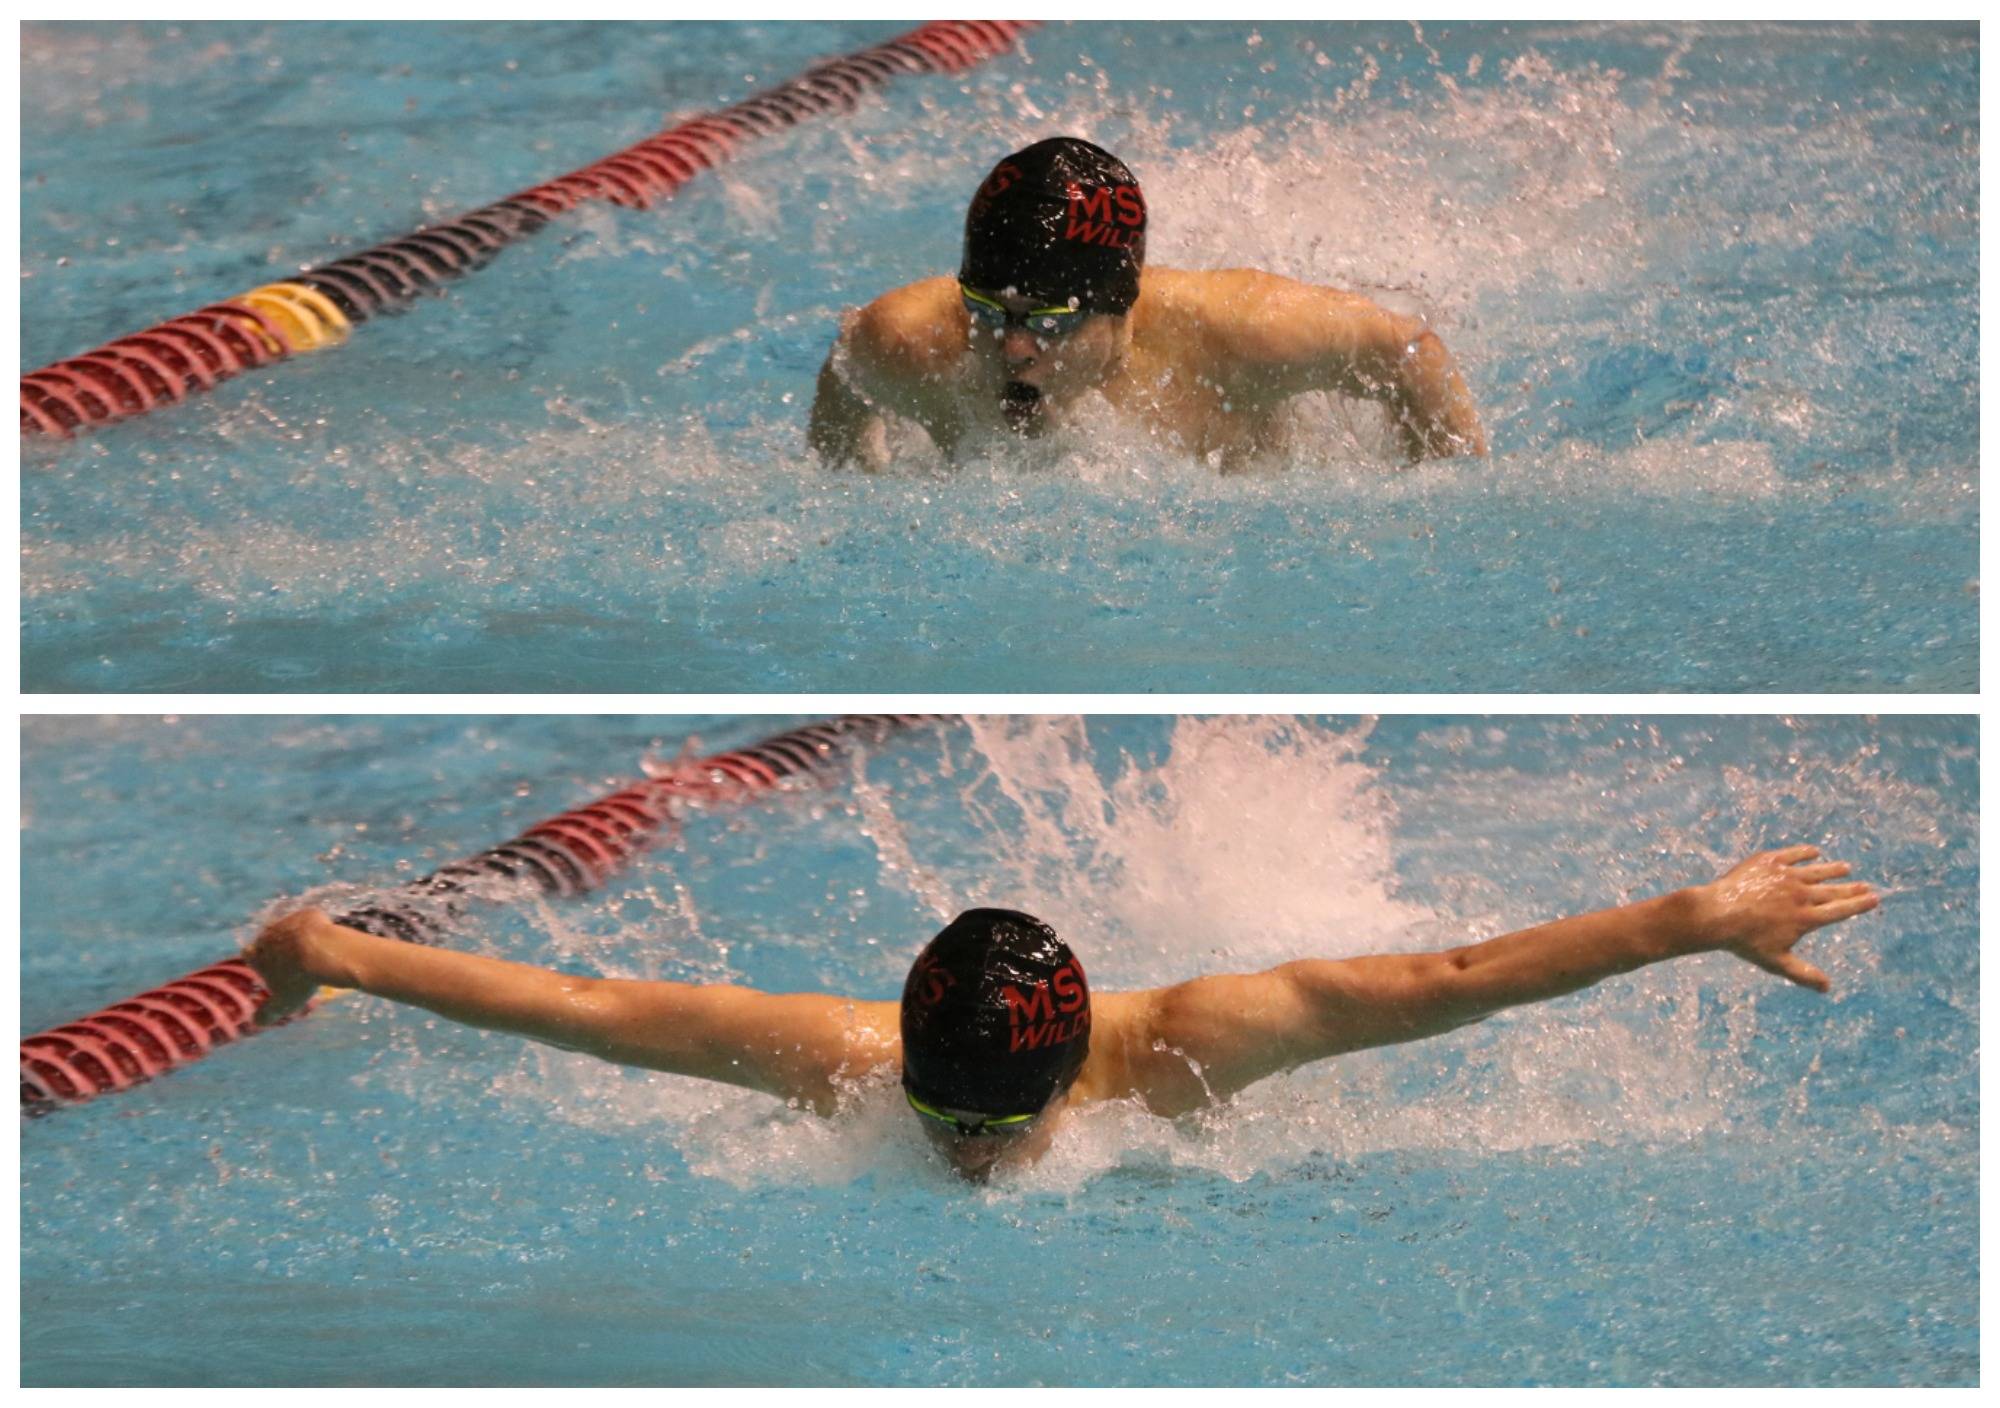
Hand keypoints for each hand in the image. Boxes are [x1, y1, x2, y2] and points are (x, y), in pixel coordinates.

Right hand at [243, 908, 339, 1025]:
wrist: (323, 953)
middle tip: (297, 963)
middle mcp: (268, 934)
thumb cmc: (300, 980)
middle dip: (279, 948)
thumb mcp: (283, 1003)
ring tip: (314, 953)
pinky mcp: (308, 913)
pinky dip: (318, 928)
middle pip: (269, 939)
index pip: (249, 954)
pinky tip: (328, 940)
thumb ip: (267, 1013)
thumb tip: (256, 1022)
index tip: (272, 968)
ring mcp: (288, 921)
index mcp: (257, 954)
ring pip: (291, 928)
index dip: (259, 960)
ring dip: (299, 937)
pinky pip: (312, 921)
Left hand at [1686, 846, 1878, 991]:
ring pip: (1816, 871)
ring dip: (1832, 869)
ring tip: (1845, 868)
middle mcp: (1801, 895)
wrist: (1716, 914)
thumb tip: (1828, 989)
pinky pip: (1792, 854)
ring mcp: (1785, 876)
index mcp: (1806, 918)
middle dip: (1851, 888)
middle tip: (1865, 885)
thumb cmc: (1745, 942)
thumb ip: (1803, 974)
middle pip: (1832, 890)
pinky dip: (1804, 853)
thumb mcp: (1776, 963)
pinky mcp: (1768, 862)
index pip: (1840, 910)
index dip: (1858, 905)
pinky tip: (1814, 852)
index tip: (1874, 899)